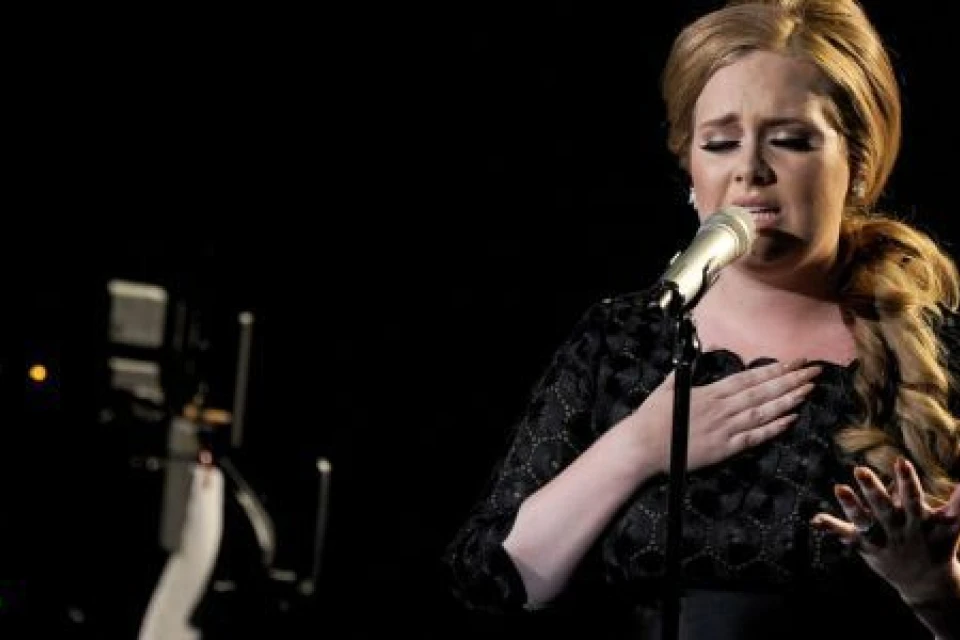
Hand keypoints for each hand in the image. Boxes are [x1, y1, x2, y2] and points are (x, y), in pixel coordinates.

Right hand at [635, 358, 819, 473]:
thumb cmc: (652, 418)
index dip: (774, 370)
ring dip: (788, 401)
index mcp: (709, 392)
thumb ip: (685, 371)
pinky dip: (774, 428)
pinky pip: (754, 437)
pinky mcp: (724, 449)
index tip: (794, 362)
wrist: (643, 447)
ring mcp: (725, 429)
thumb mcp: (667, 388)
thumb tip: (696, 353)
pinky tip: (791, 420)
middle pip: (762, 392)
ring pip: (763, 412)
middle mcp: (721, 408)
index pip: (749, 378)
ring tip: (809, 390)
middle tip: (814, 371)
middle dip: (790, 380)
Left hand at [811, 458, 959, 603]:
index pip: (913, 498)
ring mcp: (880, 538)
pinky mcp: (865, 545)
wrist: (926, 583)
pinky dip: (830, 527)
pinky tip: (814, 519)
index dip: (907, 481)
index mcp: (917, 521)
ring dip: (851, 505)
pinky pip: (845, 535)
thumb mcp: (950, 527)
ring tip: (838, 488)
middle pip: (883, 507)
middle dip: (873, 489)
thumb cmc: (938, 545)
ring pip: (864, 521)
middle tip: (860, 469)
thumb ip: (959, 504)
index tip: (900, 461)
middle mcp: (896, 528)